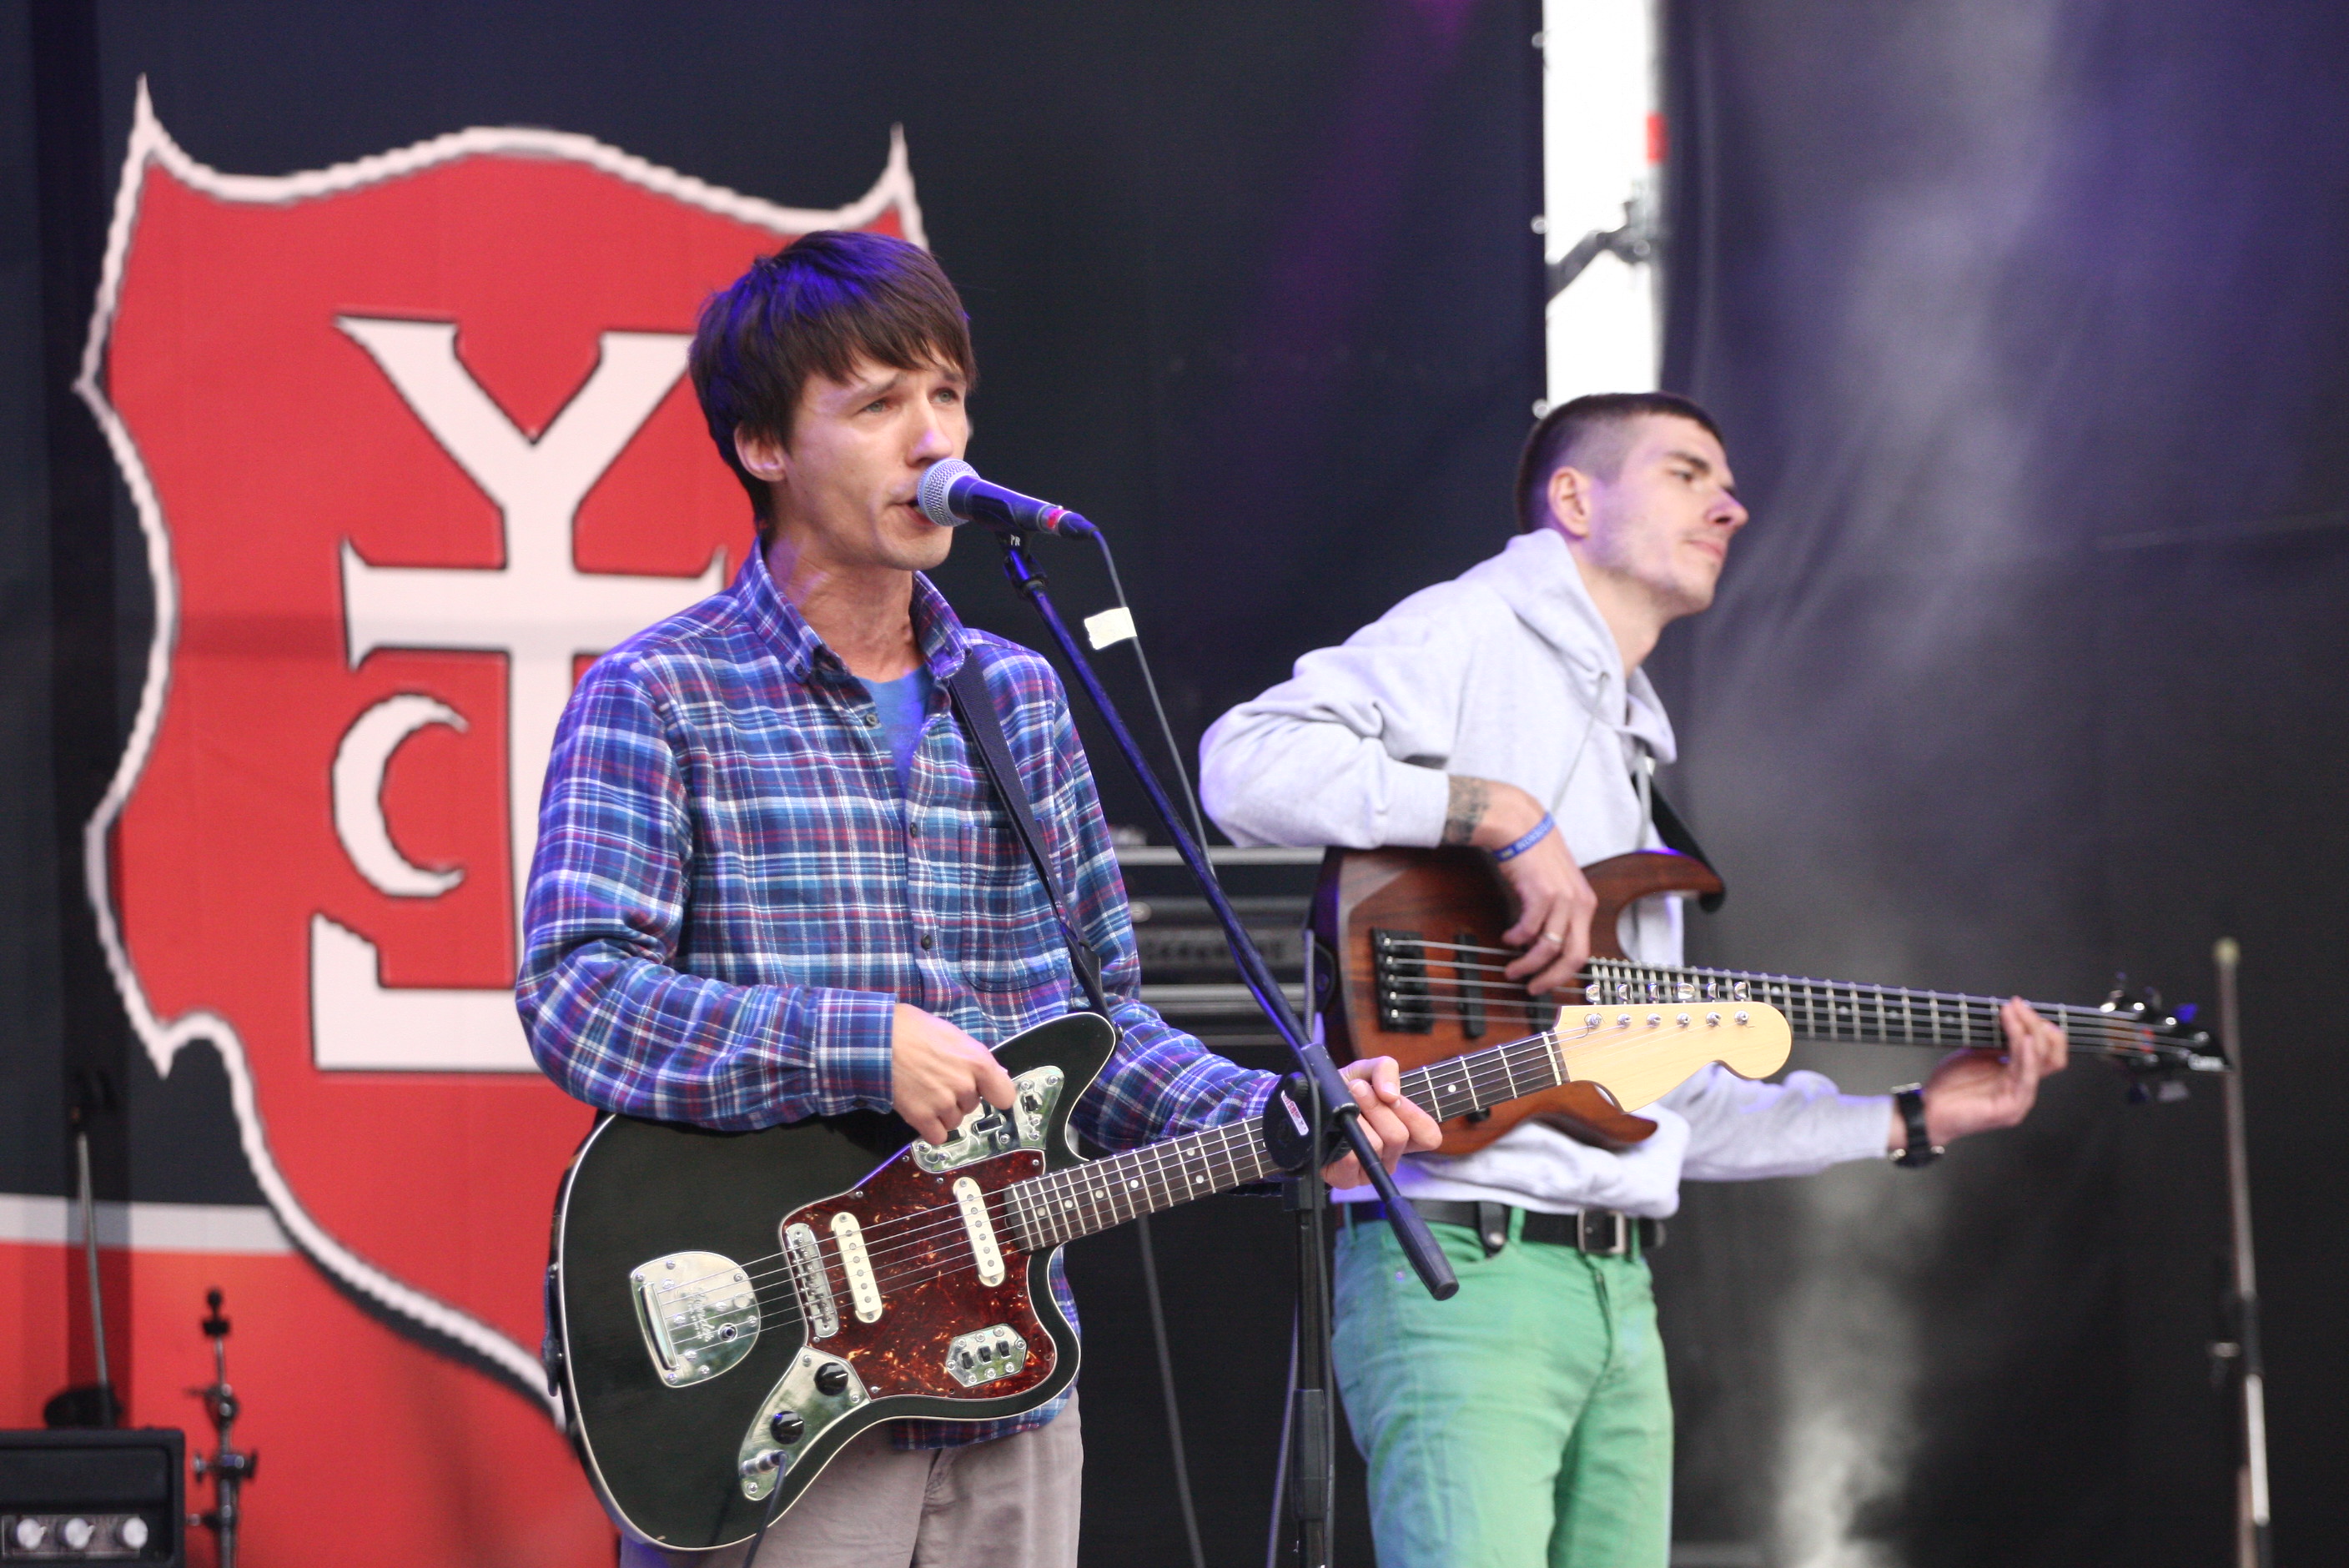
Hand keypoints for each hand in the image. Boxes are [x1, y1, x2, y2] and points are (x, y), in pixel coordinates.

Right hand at [890, 1004, 1015, 1145]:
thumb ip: (975, 1057)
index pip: (1004, 1095)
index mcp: (978, 1062)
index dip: (994, 1093)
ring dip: (942, 1113)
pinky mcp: (921, 1117)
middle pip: (972, 1106)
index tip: (985, 1092)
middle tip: (937, 1079)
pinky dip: (929, 1128)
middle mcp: (965, 1086)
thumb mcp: (953, 1035)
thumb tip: (994, 1074)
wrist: (877, 1039)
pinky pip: (937, 1136)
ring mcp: (943, 1103)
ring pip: (954, 1121)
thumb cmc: (914, 1030)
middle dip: (958, 1097)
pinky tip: (919, 1110)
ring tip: (923, 1091)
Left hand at [1318, 1056, 1443, 1188]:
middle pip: (1398, 1137)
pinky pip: (1351, 1160)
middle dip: (1376, 1106)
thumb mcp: (1365, 1071)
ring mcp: (1369, 1171)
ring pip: (1375, 1145)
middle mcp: (1389, 1156)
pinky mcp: (1346, 1179)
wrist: (1307, 1102)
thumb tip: (1391, 1095)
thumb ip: (1385, 1070)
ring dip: (1358, 1116)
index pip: (1429, 1137)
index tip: (1390, 1096)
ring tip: (1345, 1103)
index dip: (1414, 1115)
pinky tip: (1335, 1125)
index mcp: (1404, 1134)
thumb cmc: (1341, 1091)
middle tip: (1357, 1089)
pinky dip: (1343, 1135)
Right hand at [1459, 780, 1593, 995]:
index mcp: (1585, 904)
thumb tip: (1540, 947)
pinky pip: (1529, 929)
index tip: (1546, 982)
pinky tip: (1508, 938)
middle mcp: (1580, 903)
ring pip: (1548, 947)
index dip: (1563, 972)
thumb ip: (1555, 914)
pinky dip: (1517, 938)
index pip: (1582, 950)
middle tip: (1531, 987)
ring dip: (1527, 963)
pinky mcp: (1542, 893)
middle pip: (1573, 956)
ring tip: (1512, 969)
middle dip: (1550, 978)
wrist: (1520, 826)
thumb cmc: (1534, 855)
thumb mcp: (1555, 887)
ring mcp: (1563, 899)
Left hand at [1893, 996, 2070, 1151]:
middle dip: (2037, 1025)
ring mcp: (2020, 1100)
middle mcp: (2024, 1088)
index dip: (2039, 1027)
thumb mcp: (1976, 1055)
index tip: (2019, 1005)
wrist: (1929, 1110)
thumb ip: (1995, 1042)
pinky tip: (2023, 1040)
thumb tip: (2010, 1017)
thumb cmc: (1950, 1086)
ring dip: (2028, 1033)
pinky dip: (2027, 1056)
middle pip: (2051, 1054)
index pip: (2046, 1051)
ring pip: (2040, 1062)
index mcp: (2018, 1076)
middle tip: (2018, 1005)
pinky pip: (2026, 1078)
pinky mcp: (2010, 1108)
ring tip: (2015, 1014)